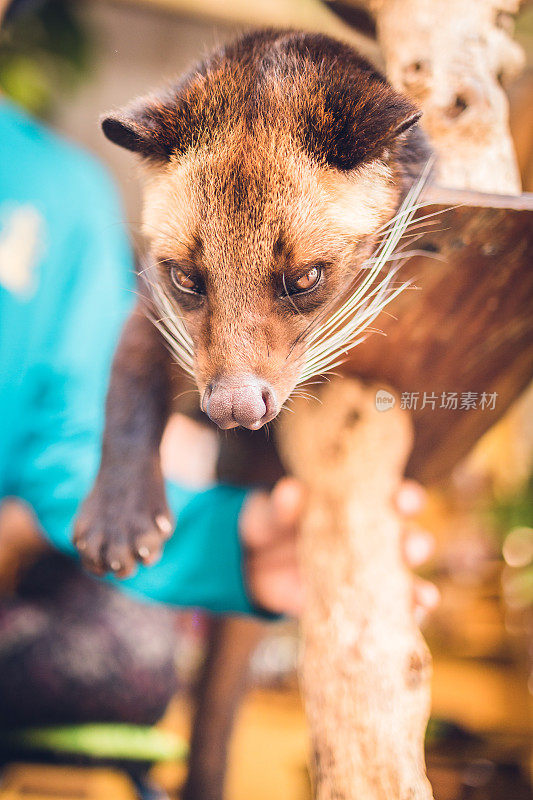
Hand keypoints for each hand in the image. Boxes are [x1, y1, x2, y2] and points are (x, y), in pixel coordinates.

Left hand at [240, 477, 438, 616]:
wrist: (254, 564)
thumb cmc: (274, 524)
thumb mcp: (275, 512)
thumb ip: (283, 506)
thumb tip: (291, 491)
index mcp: (359, 507)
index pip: (392, 499)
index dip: (405, 498)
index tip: (405, 499)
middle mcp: (372, 540)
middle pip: (406, 540)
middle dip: (415, 542)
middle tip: (414, 547)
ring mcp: (365, 576)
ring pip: (402, 581)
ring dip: (418, 588)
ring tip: (425, 597)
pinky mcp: (353, 606)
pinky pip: (383, 614)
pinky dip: (400, 620)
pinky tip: (410, 624)